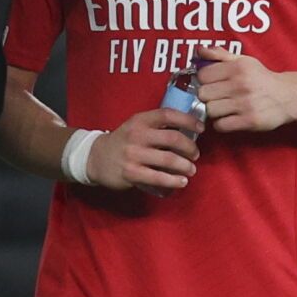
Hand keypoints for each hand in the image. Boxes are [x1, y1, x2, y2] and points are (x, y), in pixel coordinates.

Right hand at [85, 108, 202, 191]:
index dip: (188, 120)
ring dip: (185, 166)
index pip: (168, 115)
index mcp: (140, 120)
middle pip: (173, 138)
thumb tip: (188, 132)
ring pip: (168, 160)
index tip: (201, 128)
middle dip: (190, 148)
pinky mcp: (131, 173)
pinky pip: (158, 178)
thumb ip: (156, 127)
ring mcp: (133, 155)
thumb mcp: (135, 127)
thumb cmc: (123, 142)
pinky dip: (174, 181)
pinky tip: (181, 182)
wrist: (95, 158)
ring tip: (191, 170)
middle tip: (195, 155)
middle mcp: (136, 135)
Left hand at [194, 45, 296, 131]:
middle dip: (207, 96)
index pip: (203, 75)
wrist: (288, 96)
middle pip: (203, 94)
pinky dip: (221, 124)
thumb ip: (220, 55)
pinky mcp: (249, 121)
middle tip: (216, 97)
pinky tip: (229, 118)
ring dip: (214, 111)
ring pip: (210, 110)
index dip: (204, 80)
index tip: (212, 83)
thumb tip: (199, 50)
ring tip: (224, 107)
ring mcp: (245, 104)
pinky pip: (221, 125)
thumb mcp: (244, 61)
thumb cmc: (261, 79)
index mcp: (238, 67)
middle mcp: (241, 84)